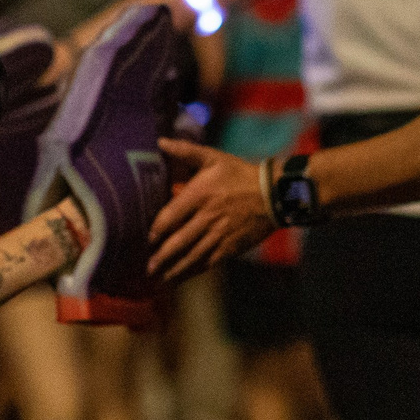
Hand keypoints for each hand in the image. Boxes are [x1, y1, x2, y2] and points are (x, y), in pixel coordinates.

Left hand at [148, 139, 274, 280]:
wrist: (273, 193)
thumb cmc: (239, 174)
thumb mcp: (213, 157)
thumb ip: (185, 150)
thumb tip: (160, 141)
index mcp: (200, 194)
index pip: (171, 216)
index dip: (156, 229)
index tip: (146, 238)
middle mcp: (207, 217)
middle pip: (179, 241)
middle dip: (161, 256)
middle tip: (146, 267)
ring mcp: (219, 234)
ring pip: (192, 256)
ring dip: (174, 269)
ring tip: (158, 278)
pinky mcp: (230, 247)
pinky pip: (207, 262)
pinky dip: (192, 272)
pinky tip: (180, 278)